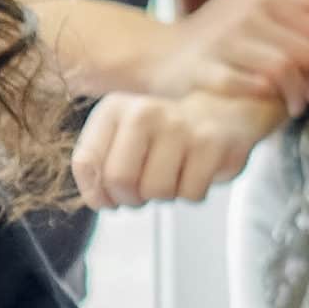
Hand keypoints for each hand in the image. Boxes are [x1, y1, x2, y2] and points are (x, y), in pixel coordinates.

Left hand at [73, 90, 269, 208]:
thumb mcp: (121, 141)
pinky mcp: (211, 143)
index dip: (97, 192)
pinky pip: (190, 194)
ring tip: (173, 174)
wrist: (222, 112)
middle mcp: (144, 110)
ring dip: (164, 196)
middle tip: (144, 190)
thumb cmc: (164, 136)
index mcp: (114, 109)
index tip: (111, 195)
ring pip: (156, 191)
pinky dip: (192, 193)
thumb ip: (96, 169)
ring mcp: (179, 125)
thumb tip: (99, 199)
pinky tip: (195, 171)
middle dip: (131, 198)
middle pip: (120, 180)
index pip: (86, 163)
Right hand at [141, 0, 308, 112]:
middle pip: (306, 51)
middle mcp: (244, 13)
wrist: (157, 54)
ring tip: (294, 106)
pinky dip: (264, 94)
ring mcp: (223, 41)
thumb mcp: (245, 1)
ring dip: (295, 93)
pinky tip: (265, 98)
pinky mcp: (205, 70)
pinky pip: (249, 85)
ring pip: (283, 68)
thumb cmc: (213, 35)